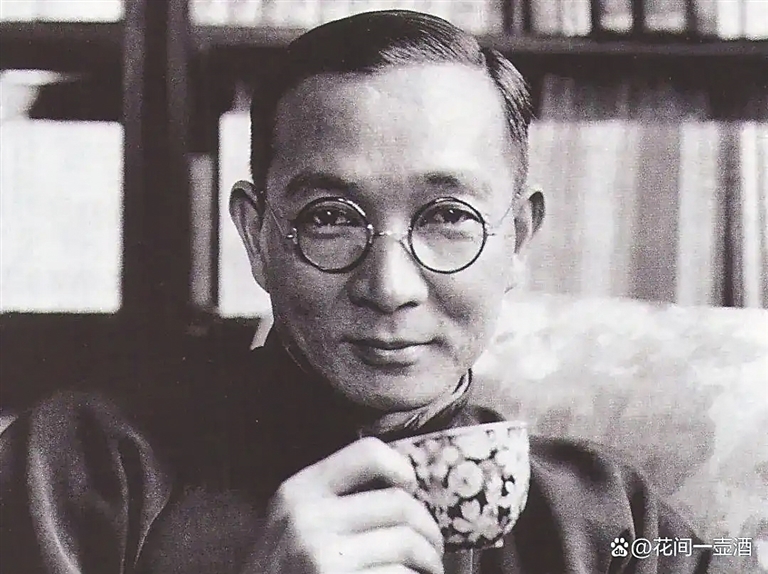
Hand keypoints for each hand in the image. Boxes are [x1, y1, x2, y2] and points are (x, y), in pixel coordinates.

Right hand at [243, 437, 444, 573]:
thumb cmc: (284, 567)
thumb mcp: (292, 521)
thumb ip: (332, 498)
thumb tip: (403, 482)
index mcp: (299, 491)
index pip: (368, 453)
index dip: (402, 467)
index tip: (412, 488)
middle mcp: (308, 519)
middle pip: (399, 503)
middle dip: (428, 528)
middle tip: (432, 547)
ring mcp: (324, 556)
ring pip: (407, 543)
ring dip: (428, 559)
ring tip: (428, 569)